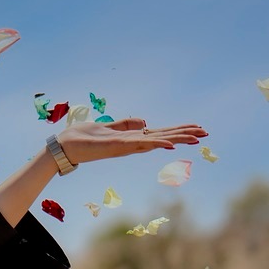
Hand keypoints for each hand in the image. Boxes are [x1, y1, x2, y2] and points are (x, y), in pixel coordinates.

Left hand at [56, 117, 206, 165]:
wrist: (63, 147)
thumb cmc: (83, 138)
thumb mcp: (108, 127)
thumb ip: (126, 124)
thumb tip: (144, 121)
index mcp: (131, 138)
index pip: (159, 133)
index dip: (177, 131)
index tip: (197, 129)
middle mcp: (132, 143)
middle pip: (163, 137)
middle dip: (184, 135)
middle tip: (206, 133)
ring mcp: (126, 146)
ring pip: (157, 140)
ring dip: (177, 139)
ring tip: (197, 138)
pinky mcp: (117, 146)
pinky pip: (140, 144)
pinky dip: (155, 143)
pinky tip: (169, 144)